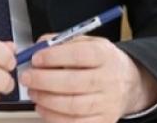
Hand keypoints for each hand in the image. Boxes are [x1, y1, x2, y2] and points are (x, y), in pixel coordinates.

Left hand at [20, 35, 156, 122]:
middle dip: (44, 80)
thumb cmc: (102, 62)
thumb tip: (39, 45)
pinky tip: (43, 107)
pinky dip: (54, 117)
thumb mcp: (89, 42)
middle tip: (27, 77)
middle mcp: (108, 79)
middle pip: (74, 82)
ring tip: (33, 92)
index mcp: (104, 55)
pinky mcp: (103, 121)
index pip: (80, 55)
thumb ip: (63, 42)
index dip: (55, 57)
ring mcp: (107, 103)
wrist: (128, 83)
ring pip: (73, 106)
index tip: (36, 58)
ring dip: (46, 100)